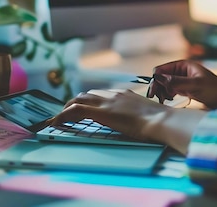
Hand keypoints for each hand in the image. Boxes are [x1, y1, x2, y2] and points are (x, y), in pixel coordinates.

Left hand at [50, 90, 166, 141]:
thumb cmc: (159, 121)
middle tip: (68, 114)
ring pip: (79, 99)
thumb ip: (139, 114)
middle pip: (88, 94)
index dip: (90, 101)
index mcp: (124, 94)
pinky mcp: (101, 111)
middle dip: (75, 102)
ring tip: (59, 119)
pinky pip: (76, 110)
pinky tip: (56, 123)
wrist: (160, 120)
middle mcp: (114, 94)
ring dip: (67, 108)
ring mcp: (107, 102)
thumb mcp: (147, 114)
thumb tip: (142, 121)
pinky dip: (63, 115)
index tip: (84, 109)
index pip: (101, 94)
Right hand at [147, 59, 216, 109]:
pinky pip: (171, 91)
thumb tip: (158, 77)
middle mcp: (182, 71)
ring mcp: (183, 81)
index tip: (154, 91)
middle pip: (162, 77)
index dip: (156, 79)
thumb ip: (176, 81)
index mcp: (184, 65)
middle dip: (158, 86)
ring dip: (162, 92)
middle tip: (157, 98)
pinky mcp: (186, 90)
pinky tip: (170, 100)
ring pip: (165, 85)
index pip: (162, 69)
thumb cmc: (216, 90)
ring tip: (164, 100)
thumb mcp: (195, 85)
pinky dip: (168, 95)